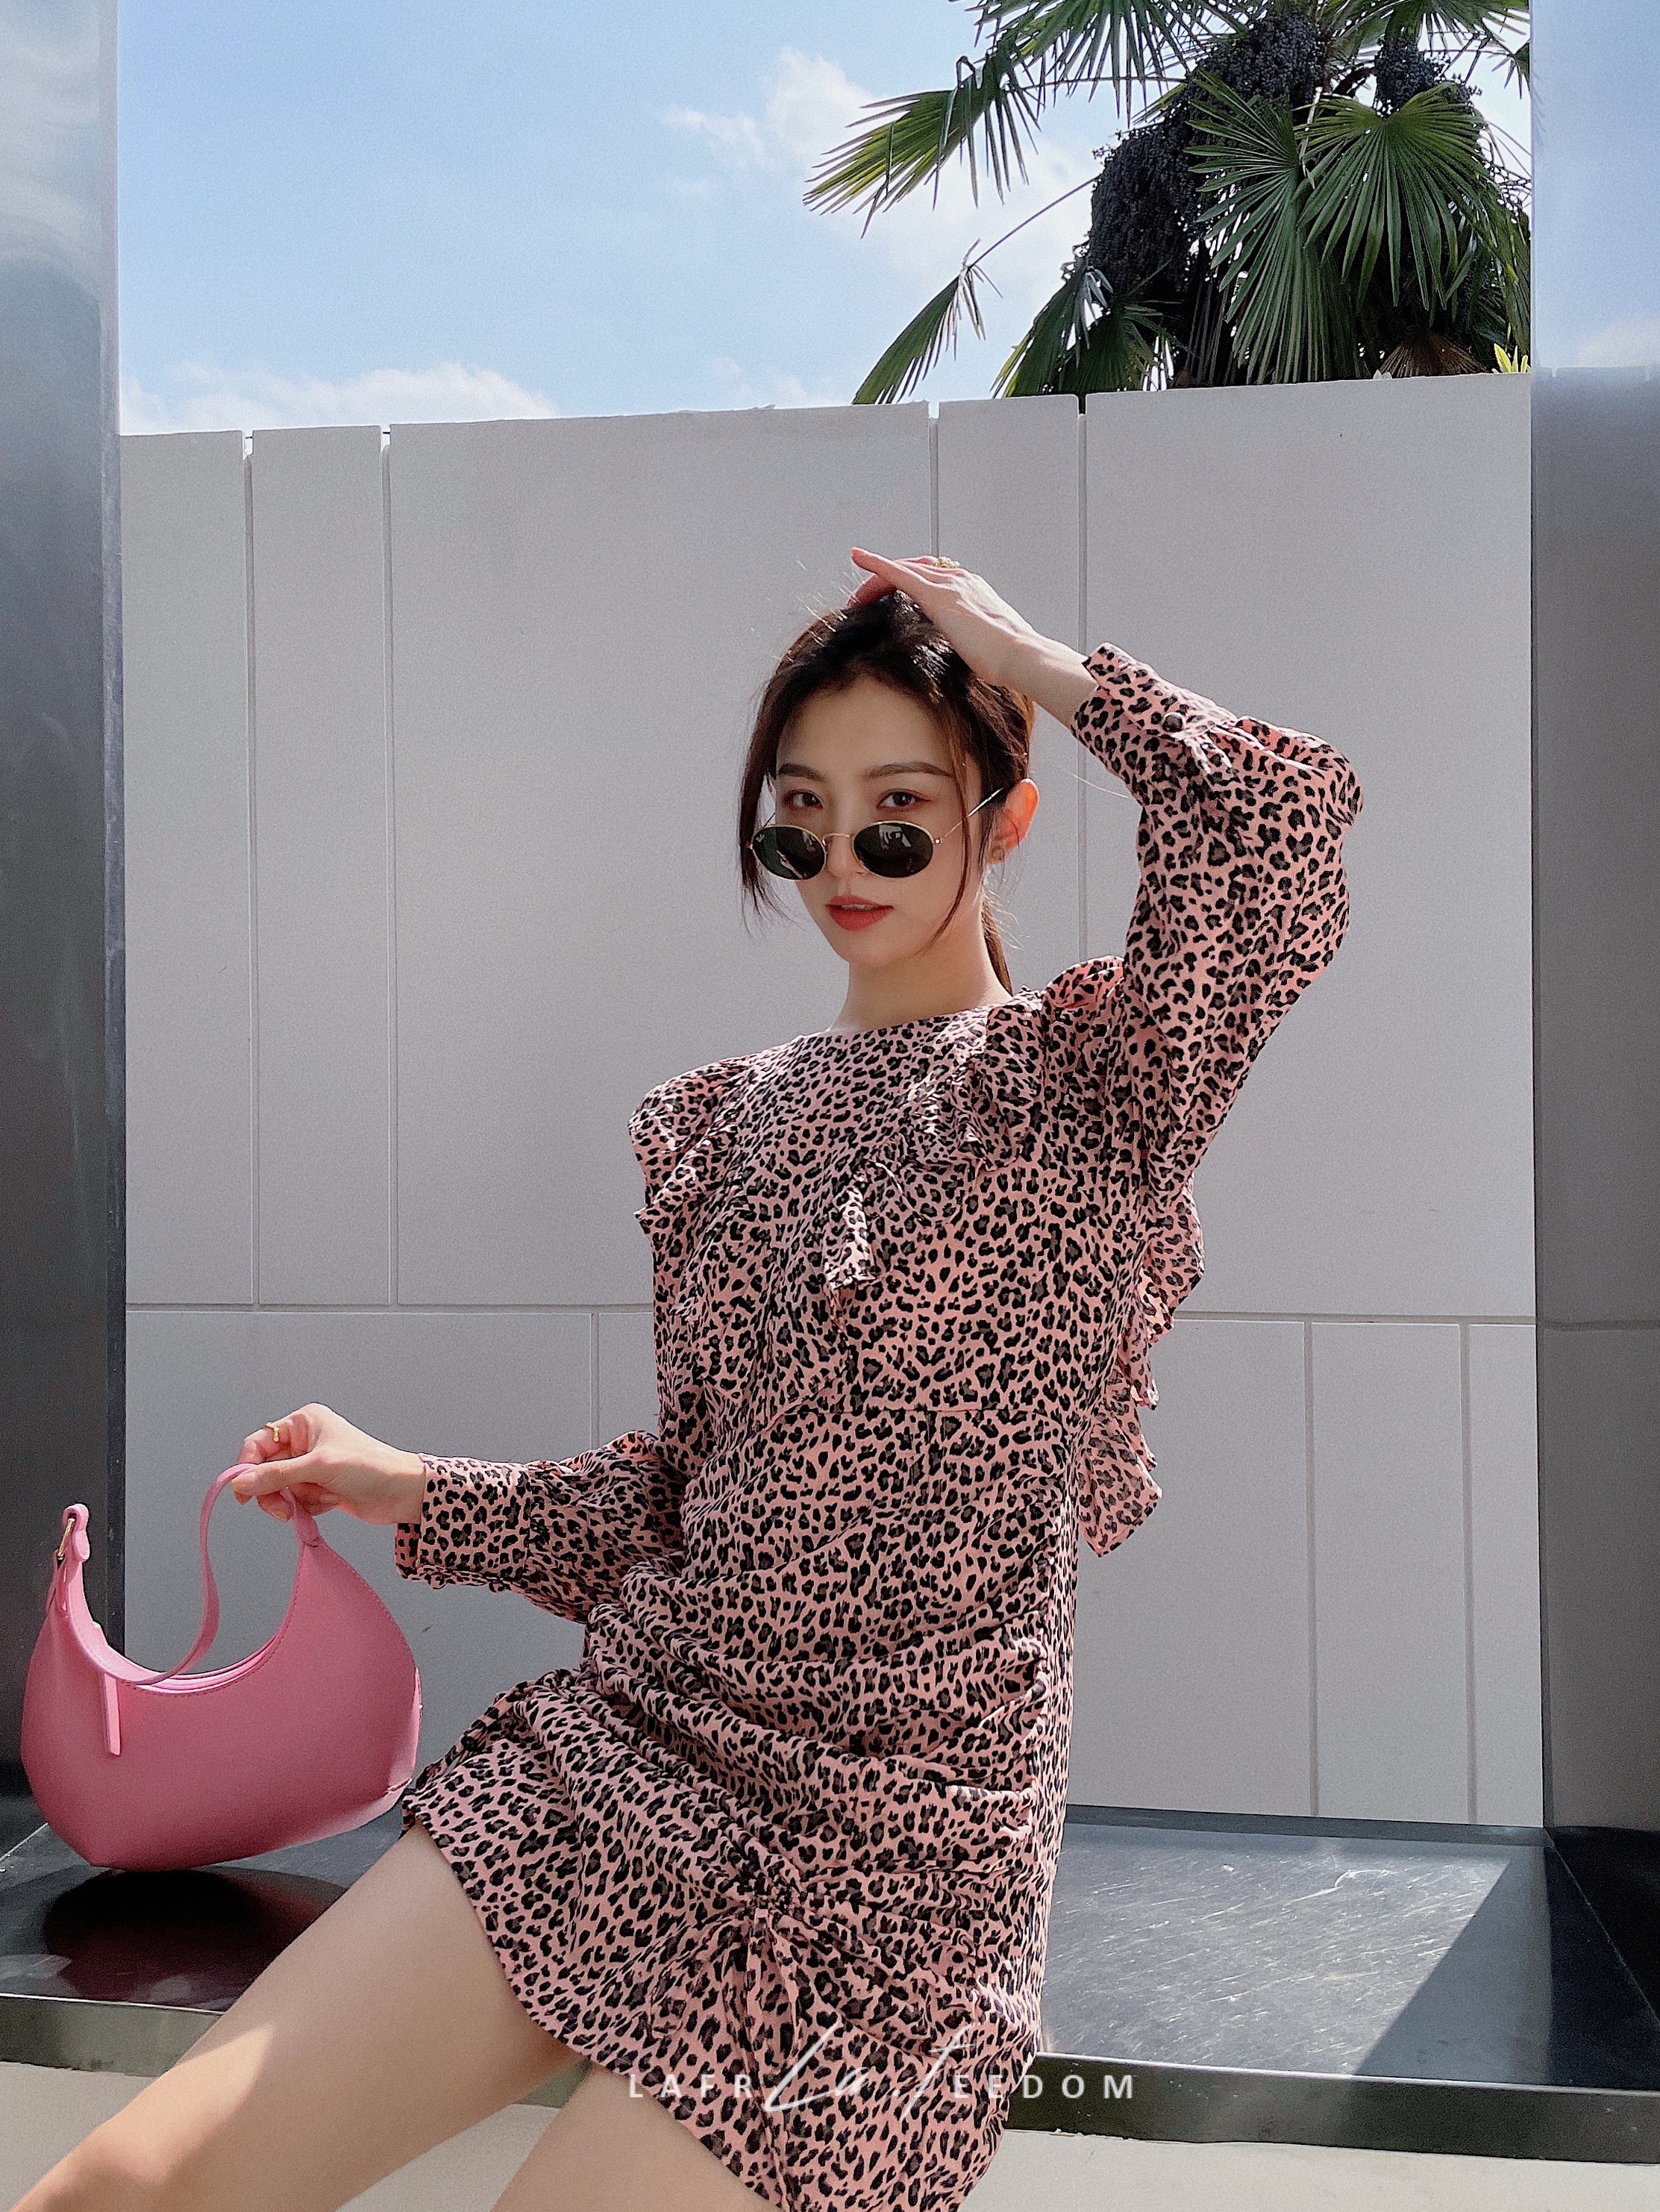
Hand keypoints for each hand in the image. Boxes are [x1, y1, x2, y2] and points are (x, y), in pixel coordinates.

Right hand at [231, 1403, 428, 1528]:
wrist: (402, 1493)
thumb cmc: (370, 1467)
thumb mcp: (318, 1467)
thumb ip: (276, 1475)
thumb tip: (240, 1483)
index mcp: (304, 1423)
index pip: (258, 1444)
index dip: (247, 1468)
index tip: (245, 1494)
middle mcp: (305, 1441)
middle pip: (266, 1470)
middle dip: (276, 1491)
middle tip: (284, 1509)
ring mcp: (312, 1465)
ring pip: (280, 1489)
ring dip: (298, 1499)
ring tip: (323, 1497)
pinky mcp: (319, 1486)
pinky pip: (297, 1500)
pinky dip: (309, 1506)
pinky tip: (331, 1501)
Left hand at [846, 547, 1081, 707]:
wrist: (1020, 656)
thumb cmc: (1010, 660)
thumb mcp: (987, 649)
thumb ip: (973, 645)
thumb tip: (970, 661)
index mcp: (973, 591)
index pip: (934, 578)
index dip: (911, 582)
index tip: (894, 595)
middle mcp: (961, 580)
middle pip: (915, 571)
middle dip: (888, 581)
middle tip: (867, 601)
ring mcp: (949, 585)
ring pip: (903, 571)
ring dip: (877, 581)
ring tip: (858, 599)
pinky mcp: (936, 596)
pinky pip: (898, 573)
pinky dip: (876, 564)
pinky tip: (858, 558)